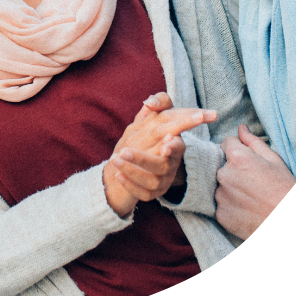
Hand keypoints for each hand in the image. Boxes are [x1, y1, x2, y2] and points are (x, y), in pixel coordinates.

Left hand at [103, 93, 216, 217]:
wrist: (139, 157)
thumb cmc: (153, 132)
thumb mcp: (157, 114)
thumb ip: (160, 102)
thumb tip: (150, 101)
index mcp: (175, 145)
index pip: (180, 146)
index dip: (175, 146)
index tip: (165, 144)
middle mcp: (172, 164)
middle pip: (162, 165)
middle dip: (143, 159)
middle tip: (123, 150)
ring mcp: (164, 180)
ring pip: (152, 181)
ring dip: (132, 171)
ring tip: (115, 159)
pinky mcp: (153, 192)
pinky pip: (143, 194)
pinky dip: (130, 185)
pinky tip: (118, 175)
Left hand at [215, 124, 295, 242]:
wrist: (289, 227)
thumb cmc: (285, 191)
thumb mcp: (274, 161)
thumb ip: (253, 142)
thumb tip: (241, 128)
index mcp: (237, 158)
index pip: (226, 143)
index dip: (238, 149)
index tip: (249, 161)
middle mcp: (224, 174)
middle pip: (221, 164)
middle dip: (233, 168)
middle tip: (253, 182)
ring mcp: (221, 195)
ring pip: (220, 184)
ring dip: (230, 187)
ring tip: (251, 197)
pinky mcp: (220, 214)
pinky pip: (221, 203)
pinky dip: (230, 205)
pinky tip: (246, 209)